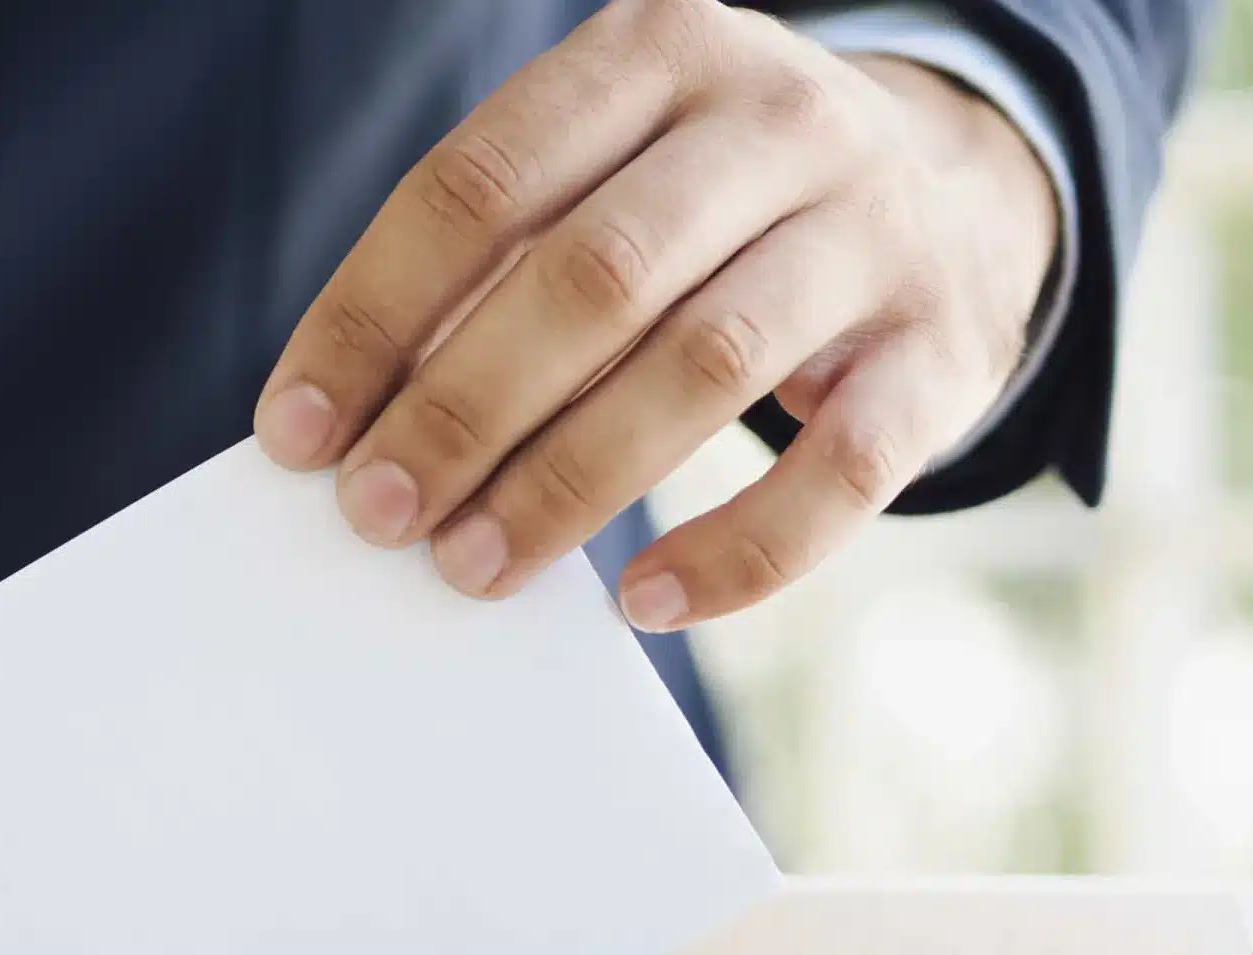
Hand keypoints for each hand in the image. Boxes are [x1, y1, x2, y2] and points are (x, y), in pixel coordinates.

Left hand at [252, 0, 1056, 630]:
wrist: (953, 188)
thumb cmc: (713, 204)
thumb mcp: (609, 176)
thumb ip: (498, 271)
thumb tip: (362, 426)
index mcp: (655, 50)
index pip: (479, 185)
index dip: (372, 316)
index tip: (299, 432)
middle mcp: (775, 119)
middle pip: (590, 277)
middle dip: (462, 410)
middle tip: (378, 513)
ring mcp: (875, 230)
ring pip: (703, 366)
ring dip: (570, 483)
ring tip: (473, 565)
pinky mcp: (944, 349)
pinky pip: (841, 472)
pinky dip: (737, 551)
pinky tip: (646, 602)